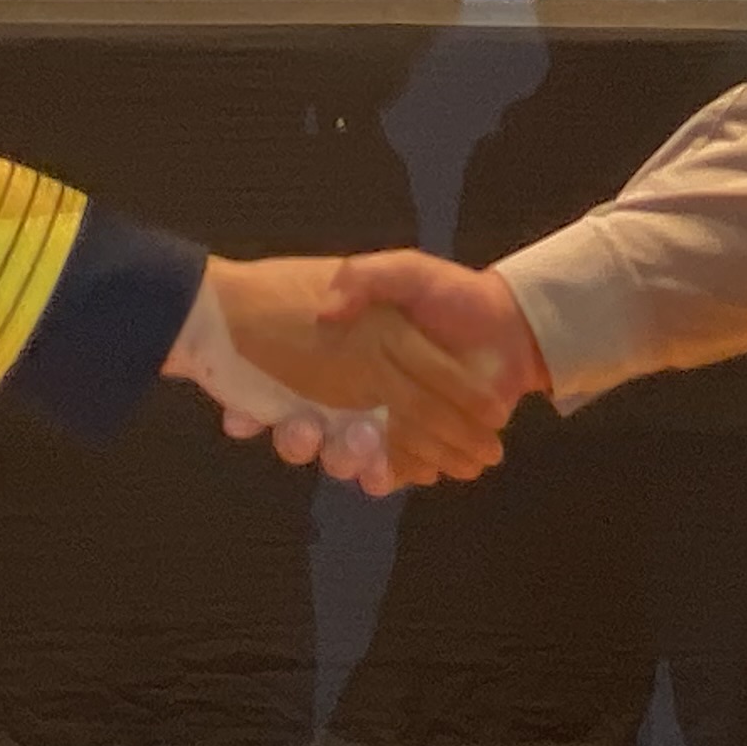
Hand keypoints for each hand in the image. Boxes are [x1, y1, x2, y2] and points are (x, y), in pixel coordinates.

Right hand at [199, 253, 517, 485]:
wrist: (507, 327)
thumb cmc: (449, 295)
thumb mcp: (402, 270)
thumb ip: (364, 279)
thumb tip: (326, 310)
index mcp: (341, 356)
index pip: (285, 387)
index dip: (254, 405)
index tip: (239, 416)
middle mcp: (352, 396)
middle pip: (307, 431)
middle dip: (296, 440)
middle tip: (304, 429)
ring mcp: (383, 426)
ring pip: (345, 457)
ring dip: (344, 459)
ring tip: (355, 448)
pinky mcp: (416, 449)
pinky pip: (392, 472)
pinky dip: (389, 474)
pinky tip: (390, 470)